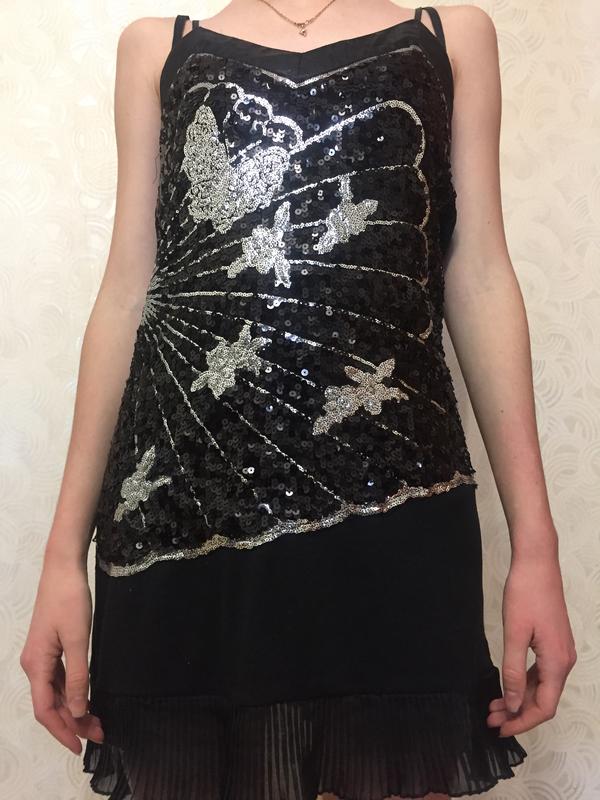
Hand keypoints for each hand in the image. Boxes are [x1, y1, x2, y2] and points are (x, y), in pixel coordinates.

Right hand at [19, 551, 103, 754]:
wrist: (63, 568)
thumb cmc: (69, 599)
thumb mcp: (78, 639)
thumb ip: (78, 676)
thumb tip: (77, 710)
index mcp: (36, 665)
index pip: (45, 710)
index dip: (62, 731)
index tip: (81, 746)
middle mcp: (34, 664)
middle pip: (50, 704)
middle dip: (73, 722)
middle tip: (100, 733)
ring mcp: (41, 656)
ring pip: (55, 693)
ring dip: (74, 709)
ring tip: (97, 720)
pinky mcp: (50, 647)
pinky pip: (58, 679)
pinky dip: (72, 692)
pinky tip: (87, 698)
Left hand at [487, 550, 576, 737]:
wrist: (536, 563)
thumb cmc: (526, 594)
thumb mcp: (514, 634)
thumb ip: (513, 672)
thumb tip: (514, 704)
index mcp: (557, 662)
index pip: (545, 707)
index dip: (523, 722)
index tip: (500, 728)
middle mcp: (564, 660)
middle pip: (544, 700)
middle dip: (517, 713)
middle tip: (491, 718)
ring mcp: (560, 652)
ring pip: (542, 687)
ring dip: (519, 699)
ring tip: (494, 705)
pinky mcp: (553, 643)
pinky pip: (541, 672)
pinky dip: (524, 683)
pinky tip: (507, 685)